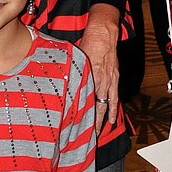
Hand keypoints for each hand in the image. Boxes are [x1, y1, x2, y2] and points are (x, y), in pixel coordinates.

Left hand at [79, 6, 119, 127]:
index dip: (77, 115)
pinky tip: (112, 120)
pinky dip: (113, 110)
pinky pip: (114, 98)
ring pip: (105, 106)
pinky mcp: (114, 79)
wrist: (103, 34)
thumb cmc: (86, 44)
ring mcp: (108, 82)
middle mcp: (98, 83)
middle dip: (90, 124)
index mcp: (87, 79)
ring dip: (101, 121)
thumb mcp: (74, 59)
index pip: (81, 101)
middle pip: (93, 108)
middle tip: (85, 137)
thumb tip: (57, 82)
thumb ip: (69, 72)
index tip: (71, 126)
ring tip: (98, 134)